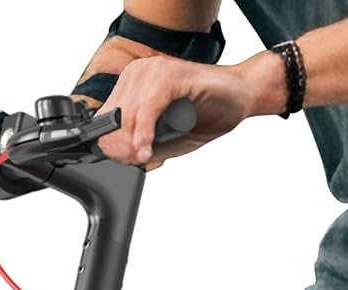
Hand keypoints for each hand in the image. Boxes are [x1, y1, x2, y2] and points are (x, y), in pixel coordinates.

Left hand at [96, 52, 286, 166]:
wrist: (240, 98)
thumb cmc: (207, 114)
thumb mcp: (169, 139)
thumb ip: (144, 146)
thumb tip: (120, 157)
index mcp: (134, 84)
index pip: (107, 117)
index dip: (111, 143)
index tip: (121, 161)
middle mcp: (139, 72)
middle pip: (113, 117)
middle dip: (121, 145)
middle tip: (135, 161)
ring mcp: (154, 71)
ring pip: (127, 114)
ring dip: (132, 142)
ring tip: (142, 157)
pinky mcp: (170, 75)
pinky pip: (147, 108)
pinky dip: (145, 133)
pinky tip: (146, 150)